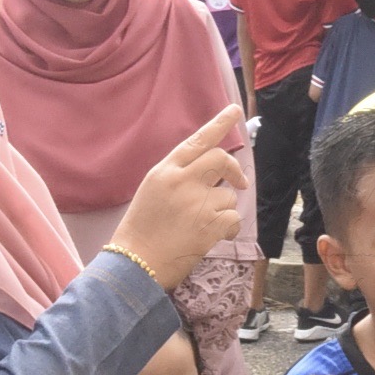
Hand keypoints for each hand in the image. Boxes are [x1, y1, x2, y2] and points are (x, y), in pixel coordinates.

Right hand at [108, 106, 248, 287]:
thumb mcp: (153, 190)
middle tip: (239, 182)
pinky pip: (234, 217)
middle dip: (234, 169)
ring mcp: (197, 203)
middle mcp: (182, 181)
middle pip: (220, 159)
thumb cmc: (142, 229)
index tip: (235, 111)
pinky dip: (229, 228)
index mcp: (165, 171)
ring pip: (228, 194)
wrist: (135, 263)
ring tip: (202, 225)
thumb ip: (178, 175)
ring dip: (223, 208)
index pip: (197, 140)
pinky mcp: (210, 225)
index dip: (219, 124)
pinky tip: (213, 236)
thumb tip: (211, 169)